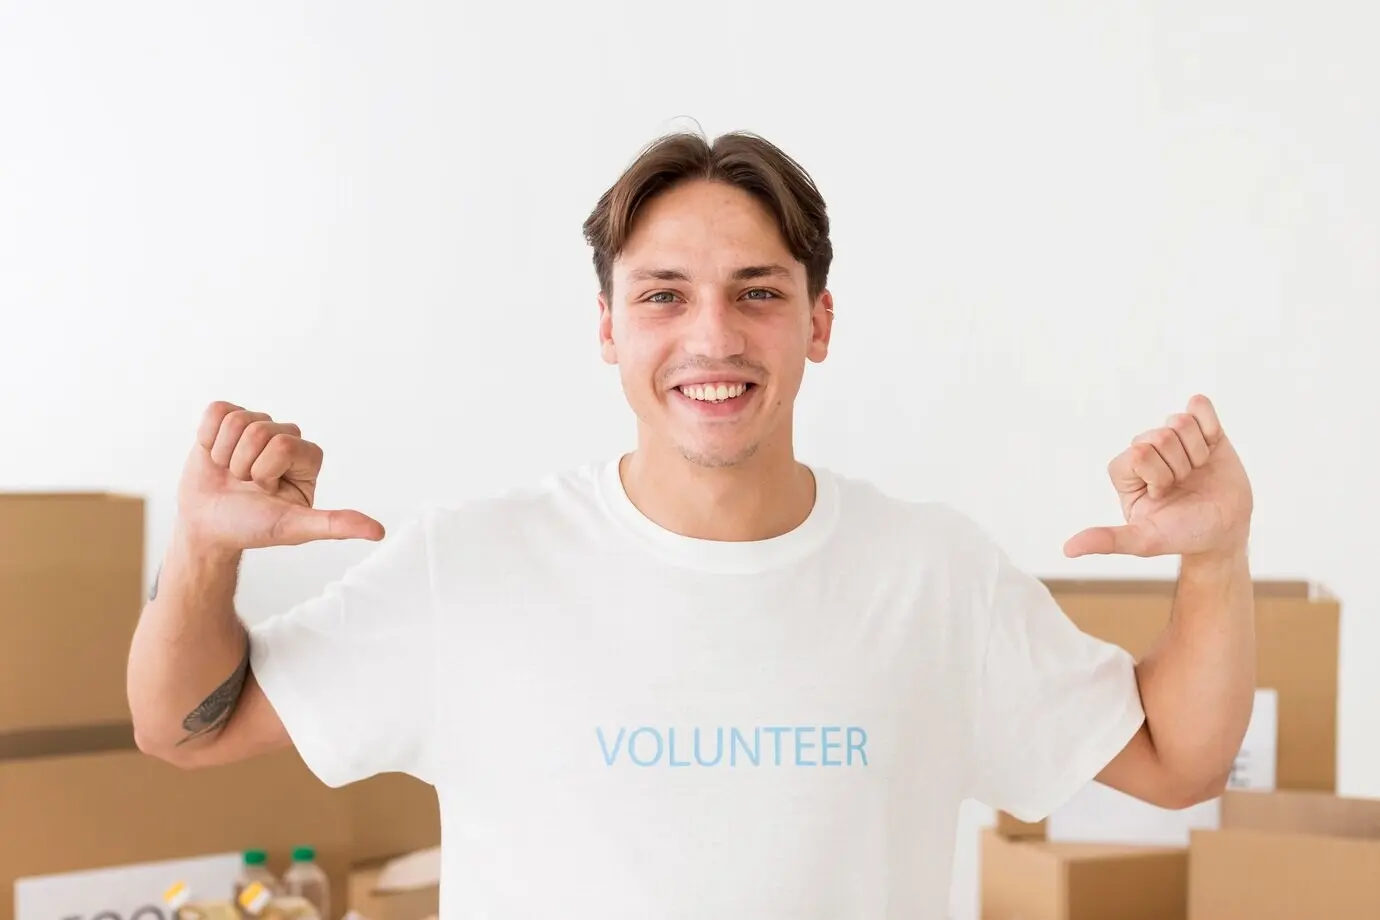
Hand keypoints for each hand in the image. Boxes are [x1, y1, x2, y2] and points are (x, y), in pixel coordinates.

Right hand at [176, 401, 385, 551]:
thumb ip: (335, 524)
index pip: (283, 444)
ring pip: (236, 420)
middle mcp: (286, 437)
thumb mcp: (294, 527)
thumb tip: (378, 532)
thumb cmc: (251, 526)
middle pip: (259, 430)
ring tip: (230, 474)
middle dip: (242, 464)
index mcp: (309, 458)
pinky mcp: (228, 420)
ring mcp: (257, 427)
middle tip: (245, 486)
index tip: (267, 492)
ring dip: (224, 455)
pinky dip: (207, 439)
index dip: (265, 471)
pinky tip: (214, 457)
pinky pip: (216, 411)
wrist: (206, 526)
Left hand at [1064, 394, 1251, 559]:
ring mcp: (1174, 438)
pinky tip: (1210, 448)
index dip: (1157, 475)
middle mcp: (1145, 449)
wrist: (1224, 530)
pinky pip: (1200, 406)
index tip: (1162, 495)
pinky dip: (1210, 427)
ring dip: (1197, 453)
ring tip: (1196, 472)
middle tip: (1183, 485)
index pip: (1138, 453)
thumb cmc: (1182, 534)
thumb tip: (1068, 550)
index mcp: (1125, 470)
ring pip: (1181, 421)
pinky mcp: (1201, 430)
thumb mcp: (1144, 540)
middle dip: (1180, 467)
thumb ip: (1108, 540)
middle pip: (1161, 436)